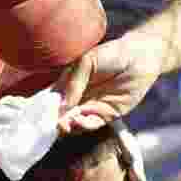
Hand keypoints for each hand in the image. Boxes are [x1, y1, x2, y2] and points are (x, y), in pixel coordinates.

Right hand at [53, 30, 167, 134]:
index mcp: (69, 84)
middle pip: (61, 115)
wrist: (141, 57)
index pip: (52, 100)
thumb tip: (61, 105)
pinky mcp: (107, 115)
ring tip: (66, 123)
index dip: (45, 108)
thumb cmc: (113, 54)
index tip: (38, 115)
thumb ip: (74, 82)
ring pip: (74, 123)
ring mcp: (92, 107)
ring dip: (68, 126)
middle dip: (55, 121)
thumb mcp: (87, 62)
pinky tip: (79, 121)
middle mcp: (78, 98)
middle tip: (53, 122)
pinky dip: (84, 126)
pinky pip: (92, 124)